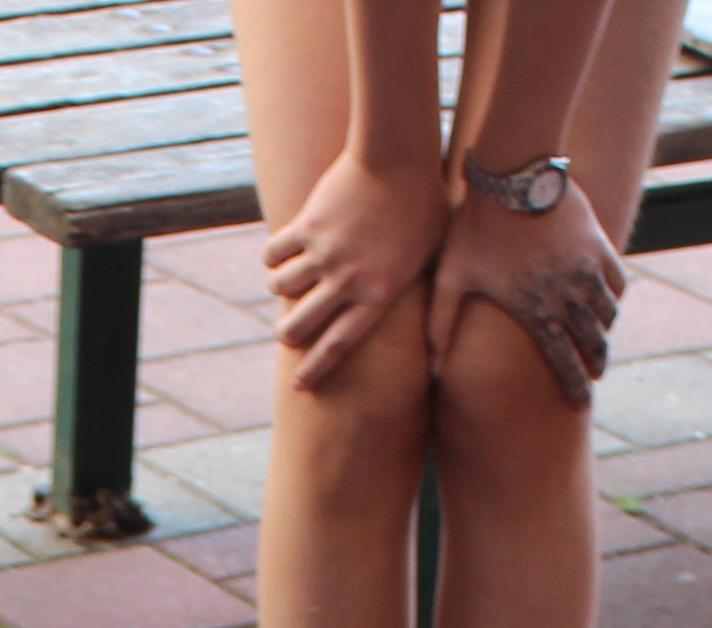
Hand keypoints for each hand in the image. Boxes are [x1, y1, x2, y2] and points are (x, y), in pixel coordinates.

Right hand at [266, 155, 450, 391]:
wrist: (399, 158)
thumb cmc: (427, 205)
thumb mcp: (436, 259)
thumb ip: (430, 302)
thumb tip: (438, 353)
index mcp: (378, 294)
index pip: (339, 345)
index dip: (316, 368)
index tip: (298, 386)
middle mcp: (347, 280)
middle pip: (299, 324)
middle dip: (288, 335)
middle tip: (286, 335)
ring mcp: (324, 253)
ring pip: (281, 287)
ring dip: (280, 288)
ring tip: (284, 284)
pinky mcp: (307, 226)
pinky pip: (275, 252)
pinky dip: (272, 257)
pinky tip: (277, 256)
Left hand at [427, 173, 625, 405]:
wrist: (510, 175)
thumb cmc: (474, 227)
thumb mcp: (451, 276)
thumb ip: (440, 324)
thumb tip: (431, 371)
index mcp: (535, 310)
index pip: (562, 361)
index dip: (573, 386)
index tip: (580, 406)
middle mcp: (568, 295)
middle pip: (593, 342)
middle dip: (596, 364)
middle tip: (595, 375)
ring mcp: (587, 270)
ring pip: (609, 313)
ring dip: (605, 331)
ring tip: (600, 339)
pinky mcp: (599, 245)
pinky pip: (617, 281)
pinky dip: (615, 296)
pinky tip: (609, 301)